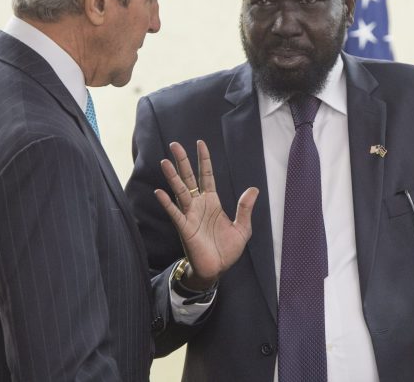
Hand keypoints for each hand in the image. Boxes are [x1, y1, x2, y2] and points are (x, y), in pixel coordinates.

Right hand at [154, 140, 257, 289]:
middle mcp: (199, 205)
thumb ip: (245, 209)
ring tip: (165, 161)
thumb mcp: (242, 228)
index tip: (200, 143)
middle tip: (175, 144)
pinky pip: (174, 212)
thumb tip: (253, 189)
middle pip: (189, 178)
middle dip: (183, 161)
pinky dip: (167, 202)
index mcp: (212, 202)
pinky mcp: (184, 227)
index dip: (204, 160)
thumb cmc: (227, 250)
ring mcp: (190, 215)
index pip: (207, 175)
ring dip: (172, 177)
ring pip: (179, 191)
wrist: (217, 269)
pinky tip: (160, 191)